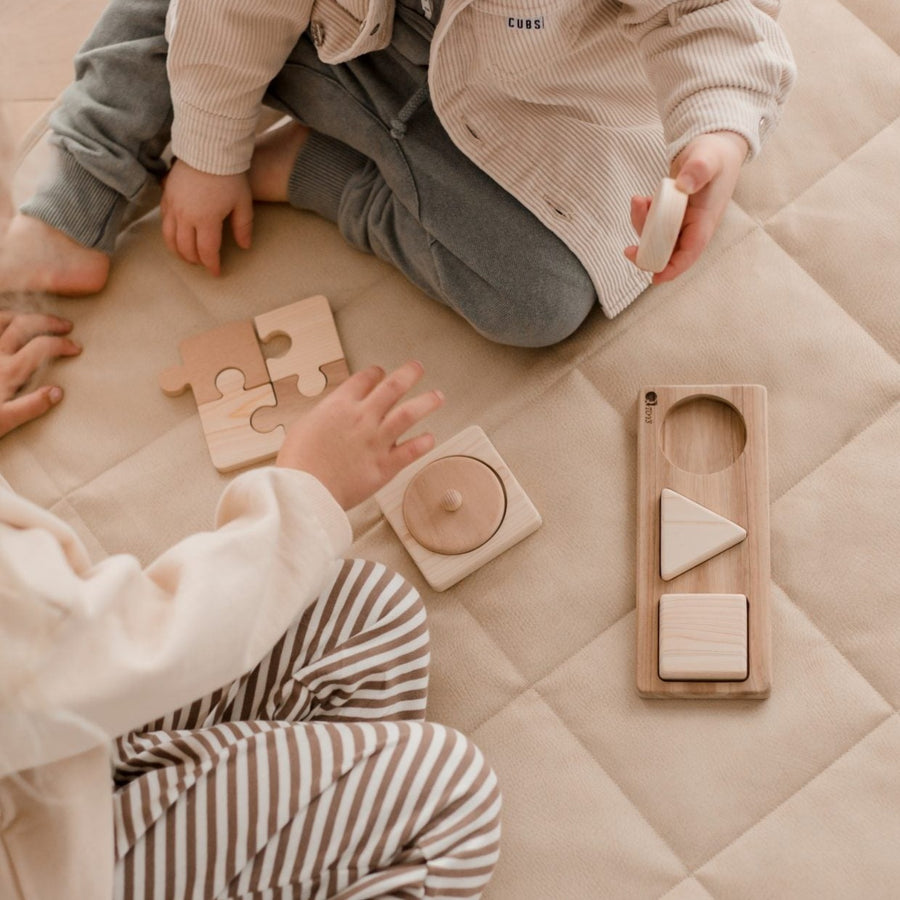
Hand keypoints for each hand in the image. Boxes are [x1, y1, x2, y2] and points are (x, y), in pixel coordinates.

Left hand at [0, 311, 81, 436]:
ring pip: (3, 318)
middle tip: (65, 325)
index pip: (42, 347)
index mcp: (8, 372)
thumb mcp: (2, 423)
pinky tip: (7, 320)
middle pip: (25, 325)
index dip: (62, 344)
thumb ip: (31, 407)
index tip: (77, 348)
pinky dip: (1, 318)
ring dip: (23, 314)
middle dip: (48, 321)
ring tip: (36, 318)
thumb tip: (57, 392)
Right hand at [160, 160, 253, 275]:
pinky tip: (177, 236)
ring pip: (170, 238)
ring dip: (178, 251)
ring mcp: (173, 206)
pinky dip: (169, 234)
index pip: (207, 252)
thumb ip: (243, 227)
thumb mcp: (243, 202)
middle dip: (195, 260)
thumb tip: (244, 247)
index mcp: (206, 220)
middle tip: (204, 264)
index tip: (217, 272)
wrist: (207, 147)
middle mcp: (186, 216)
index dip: (212, 265)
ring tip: (188, 256)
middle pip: (186, 248)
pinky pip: (164, 221)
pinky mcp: (166, 195)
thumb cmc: (229, 175)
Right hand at [276, 360, 444, 509]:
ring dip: (426, 402)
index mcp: (340, 405)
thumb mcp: (304, 426)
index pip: (365, 379)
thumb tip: (331, 416)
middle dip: (409, 374)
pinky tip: (430, 438)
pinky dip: (423, 443)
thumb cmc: (299, 462)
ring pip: (408, 413)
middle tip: (417, 368)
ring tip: (438, 396)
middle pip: (393, 387)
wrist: (304, 490)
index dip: (376, 373)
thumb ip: (325, 417)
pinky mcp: (384, 465)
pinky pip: (411, 451)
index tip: (382, 373)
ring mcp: (376, 441)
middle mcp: (362, 418)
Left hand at [625, 131, 748, 282]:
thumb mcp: (708, 157)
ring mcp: (681, 221)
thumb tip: (684, 185)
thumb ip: (699, 169)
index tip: (655, 278)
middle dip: (647, 253)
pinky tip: (641, 199)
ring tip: (638, 200)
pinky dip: (642, 216)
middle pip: (668, 251)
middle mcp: (692, 225)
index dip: (674, 268)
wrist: (713, 146)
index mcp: (705, 220)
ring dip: (641, 227)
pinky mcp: (671, 213)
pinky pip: (652, 223)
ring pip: (656, 237)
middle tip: (628, 250)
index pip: (690, 251)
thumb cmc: (714, 154)